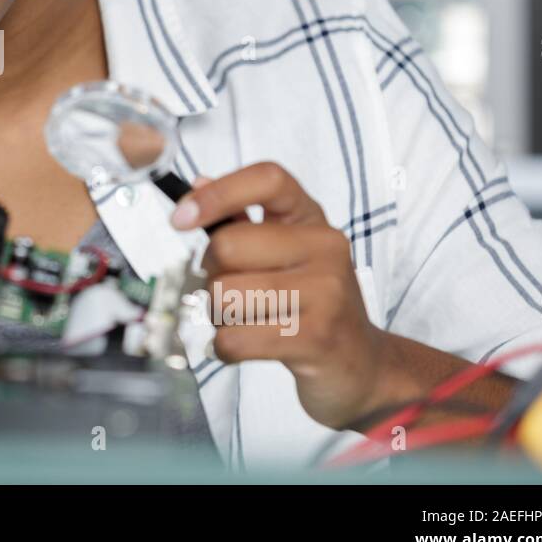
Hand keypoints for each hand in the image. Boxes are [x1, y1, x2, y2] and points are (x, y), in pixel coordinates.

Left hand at [170, 161, 387, 429]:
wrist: (360, 362)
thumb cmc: (310, 301)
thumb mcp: (285, 251)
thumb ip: (242, 219)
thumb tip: (198, 184)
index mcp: (311, 217)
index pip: (267, 179)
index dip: (217, 193)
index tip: (180, 218)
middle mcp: (325, 246)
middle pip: (226, 246)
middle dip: (210, 274)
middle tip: (230, 290)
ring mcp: (326, 291)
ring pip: (224, 295)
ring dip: (218, 315)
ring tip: (244, 320)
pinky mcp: (316, 337)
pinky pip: (235, 338)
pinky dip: (225, 348)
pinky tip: (243, 346)